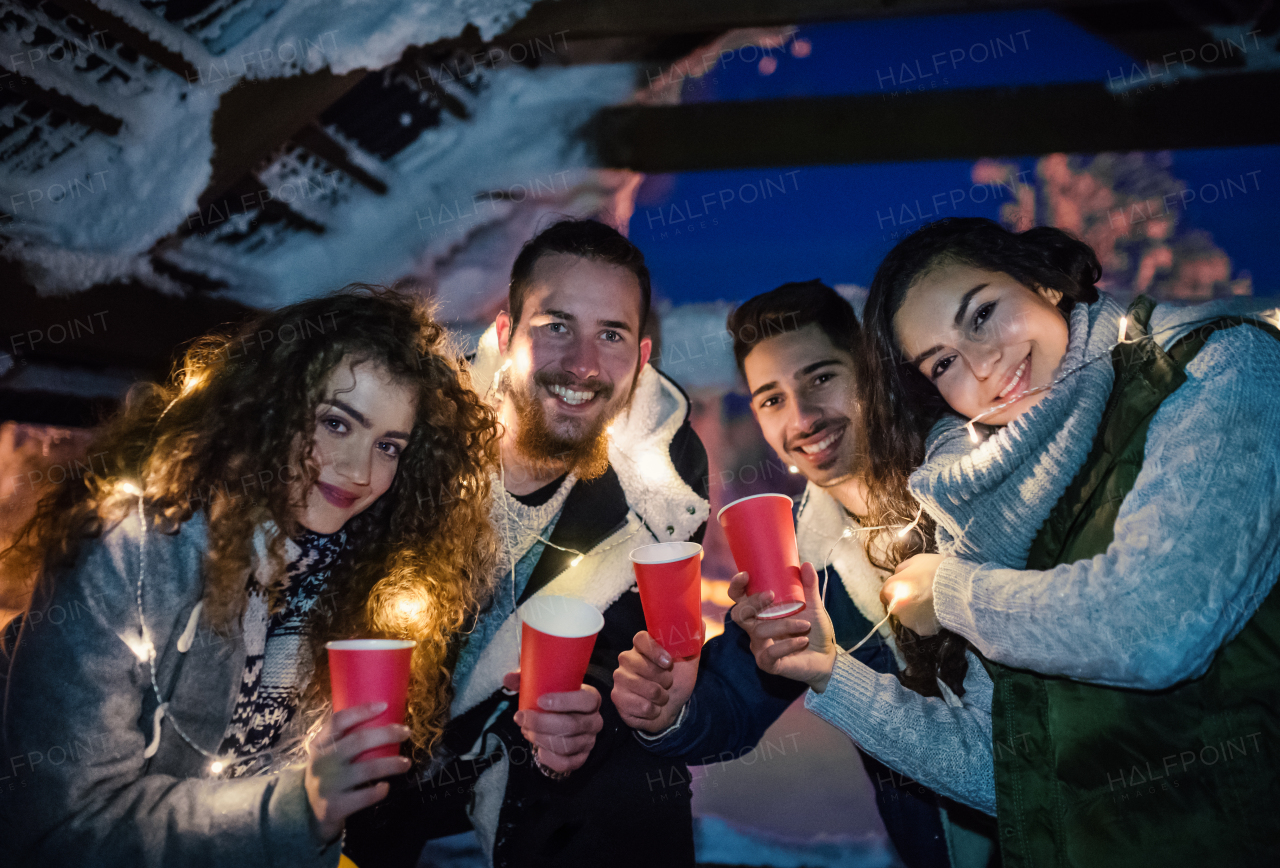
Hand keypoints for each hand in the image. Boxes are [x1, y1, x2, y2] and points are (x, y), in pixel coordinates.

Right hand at [305, 702, 411, 842]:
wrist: (305, 813)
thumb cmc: (327, 775)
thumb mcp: (327, 754)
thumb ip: (344, 739)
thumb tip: (382, 716)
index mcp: (319, 744)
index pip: (339, 721)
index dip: (362, 711)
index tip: (384, 705)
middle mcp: (322, 762)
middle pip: (358, 740)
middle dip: (387, 734)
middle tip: (406, 733)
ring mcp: (327, 786)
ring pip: (367, 768)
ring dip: (391, 764)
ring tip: (406, 763)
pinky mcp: (333, 808)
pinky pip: (363, 797)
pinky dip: (379, 791)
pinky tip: (386, 786)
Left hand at [503, 671, 603, 774]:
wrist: (565, 717)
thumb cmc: (555, 698)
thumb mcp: (545, 684)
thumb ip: (527, 678)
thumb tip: (508, 678)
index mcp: (592, 698)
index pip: (586, 700)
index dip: (564, 701)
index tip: (540, 700)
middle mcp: (594, 721)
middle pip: (572, 725)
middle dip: (542, 723)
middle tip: (522, 718)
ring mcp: (589, 741)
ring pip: (567, 745)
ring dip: (541, 739)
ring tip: (526, 730)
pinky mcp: (581, 758)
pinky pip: (566, 763)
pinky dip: (549, 758)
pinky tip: (538, 749)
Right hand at [612, 631, 699, 732]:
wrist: (671, 709)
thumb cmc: (677, 681)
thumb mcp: (688, 661)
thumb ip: (692, 641)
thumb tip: (701, 623)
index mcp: (643, 646)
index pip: (641, 639)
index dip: (655, 650)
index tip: (668, 663)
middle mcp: (627, 659)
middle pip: (642, 665)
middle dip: (663, 679)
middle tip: (667, 683)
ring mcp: (620, 678)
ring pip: (642, 687)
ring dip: (660, 697)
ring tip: (660, 696)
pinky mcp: (617, 697)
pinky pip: (639, 705)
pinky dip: (652, 711)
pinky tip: (652, 708)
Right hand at [728, 564, 837, 692]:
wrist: (826, 658)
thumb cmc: (815, 630)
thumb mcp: (813, 605)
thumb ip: (808, 586)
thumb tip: (807, 564)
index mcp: (761, 612)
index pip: (739, 598)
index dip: (737, 586)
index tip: (746, 574)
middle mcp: (755, 628)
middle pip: (738, 614)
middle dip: (752, 602)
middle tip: (772, 595)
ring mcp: (759, 646)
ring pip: (759, 632)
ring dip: (784, 625)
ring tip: (805, 624)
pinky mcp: (768, 663)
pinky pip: (770, 653)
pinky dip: (788, 645)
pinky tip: (802, 640)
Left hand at [881, 553, 944, 635]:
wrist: (959, 589)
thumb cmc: (936, 571)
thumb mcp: (916, 561)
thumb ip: (902, 569)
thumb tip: (898, 574)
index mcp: (891, 589)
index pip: (885, 593)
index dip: (895, 590)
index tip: (905, 588)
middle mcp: (896, 608)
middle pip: (897, 606)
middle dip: (906, 601)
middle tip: (922, 593)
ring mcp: (909, 621)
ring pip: (909, 616)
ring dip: (916, 611)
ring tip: (932, 602)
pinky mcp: (922, 630)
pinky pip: (922, 624)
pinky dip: (927, 619)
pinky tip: (937, 610)